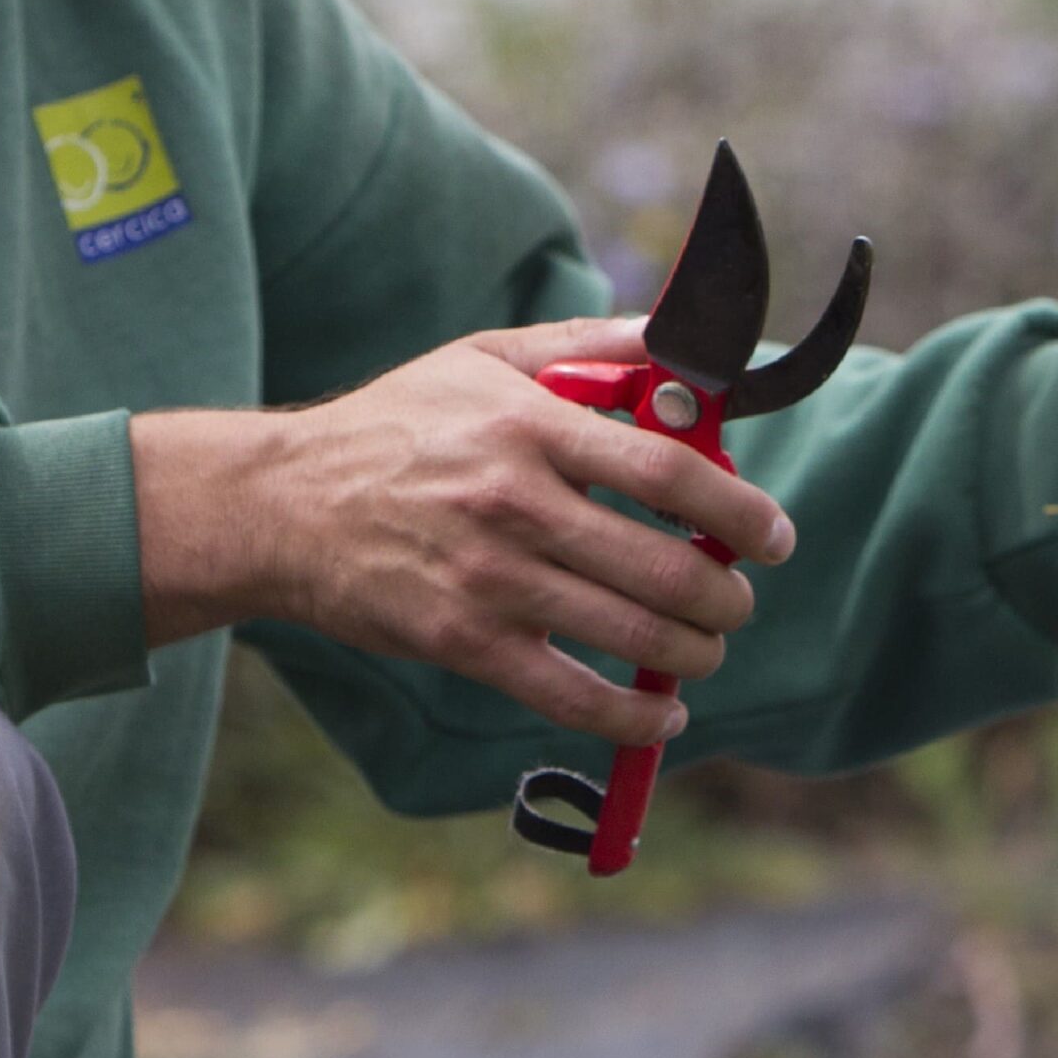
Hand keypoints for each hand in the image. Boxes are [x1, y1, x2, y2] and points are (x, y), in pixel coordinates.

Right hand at [133, 318, 798, 745]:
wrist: (286, 505)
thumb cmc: (398, 423)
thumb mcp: (488, 357)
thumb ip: (591, 345)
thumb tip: (682, 342)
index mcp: (530, 425)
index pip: (665, 470)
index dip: (736, 509)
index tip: (771, 534)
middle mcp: (514, 503)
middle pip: (662, 564)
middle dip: (724, 595)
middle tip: (737, 598)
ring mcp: (490, 580)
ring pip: (629, 634)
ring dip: (692, 653)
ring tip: (705, 648)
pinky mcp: (464, 642)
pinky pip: (571, 694)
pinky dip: (633, 714)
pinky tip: (663, 712)